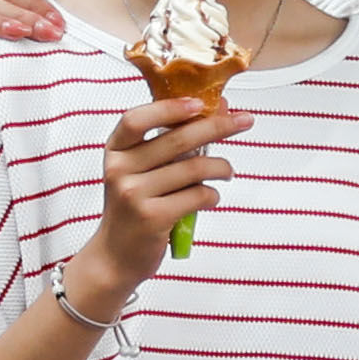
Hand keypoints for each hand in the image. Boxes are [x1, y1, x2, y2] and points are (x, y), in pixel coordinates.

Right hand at [77, 96, 246, 296]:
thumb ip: (169, 142)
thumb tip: (218, 110)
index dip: (168, 107)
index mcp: (115, 151)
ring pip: (194, 168)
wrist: (114, 257)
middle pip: (177, 139)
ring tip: (227, 171)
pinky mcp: (153, 218)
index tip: (200, 102)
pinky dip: (212, 195)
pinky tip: (211, 198)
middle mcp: (120, 170)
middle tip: (244, 121)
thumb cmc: (133, 207)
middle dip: (218, 127)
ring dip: (221, 167)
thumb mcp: (139, 171)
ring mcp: (134, 195)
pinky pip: (197, 196)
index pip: (136, 119)